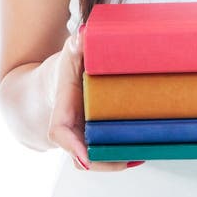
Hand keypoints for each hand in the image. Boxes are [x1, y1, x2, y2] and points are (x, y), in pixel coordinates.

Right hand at [47, 25, 144, 171]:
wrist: (56, 84)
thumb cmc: (65, 70)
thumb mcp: (69, 54)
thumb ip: (75, 45)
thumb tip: (84, 35)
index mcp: (62, 109)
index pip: (60, 132)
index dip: (72, 147)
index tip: (86, 157)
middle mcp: (71, 130)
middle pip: (81, 156)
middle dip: (104, 161)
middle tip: (130, 156)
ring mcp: (82, 138)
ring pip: (94, 160)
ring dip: (115, 161)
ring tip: (141, 153)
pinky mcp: (94, 140)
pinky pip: (104, 154)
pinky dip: (120, 156)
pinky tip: (140, 154)